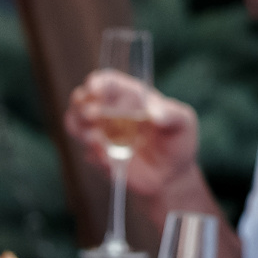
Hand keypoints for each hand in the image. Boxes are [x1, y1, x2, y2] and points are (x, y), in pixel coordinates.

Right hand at [64, 70, 198, 196]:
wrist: (172, 175)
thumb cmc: (178, 140)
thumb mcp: (183, 123)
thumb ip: (172, 114)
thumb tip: (156, 113)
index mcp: (129, 96)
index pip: (107, 82)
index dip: (98, 82)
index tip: (95, 88)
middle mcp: (110, 111)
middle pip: (81, 99)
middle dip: (81, 104)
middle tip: (93, 114)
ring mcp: (101, 133)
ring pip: (74, 123)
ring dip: (79, 128)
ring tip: (95, 138)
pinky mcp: (99, 156)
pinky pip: (88, 154)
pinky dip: (96, 156)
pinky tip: (111, 162)